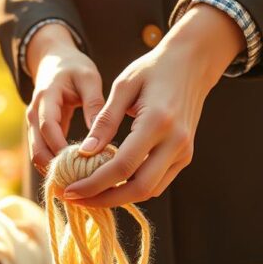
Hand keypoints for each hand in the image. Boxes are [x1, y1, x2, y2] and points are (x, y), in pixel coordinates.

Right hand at [25, 23, 103, 172]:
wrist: (53, 60)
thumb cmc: (74, 68)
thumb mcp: (89, 78)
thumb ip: (94, 104)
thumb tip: (100, 134)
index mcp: (46, 98)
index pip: (48, 128)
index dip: (60, 148)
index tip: (81, 163)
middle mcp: (34, 114)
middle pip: (37, 149)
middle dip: (56, 167)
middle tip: (82, 182)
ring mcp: (33, 124)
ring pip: (37, 155)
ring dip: (54, 170)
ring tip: (79, 184)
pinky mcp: (38, 132)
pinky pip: (43, 153)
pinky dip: (56, 165)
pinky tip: (75, 175)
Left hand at [63, 4, 245, 206]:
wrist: (193, 63)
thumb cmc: (153, 68)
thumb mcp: (123, 86)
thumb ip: (105, 121)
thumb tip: (84, 151)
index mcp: (158, 122)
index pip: (122, 166)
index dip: (93, 184)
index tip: (69, 189)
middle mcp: (176, 142)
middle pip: (138, 189)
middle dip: (103, 200)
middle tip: (74, 198)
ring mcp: (184, 152)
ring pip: (149, 191)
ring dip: (117, 198)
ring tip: (87, 193)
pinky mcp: (185, 156)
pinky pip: (158, 183)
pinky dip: (132, 189)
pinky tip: (110, 183)